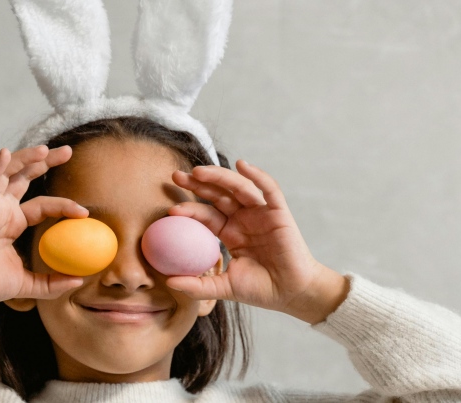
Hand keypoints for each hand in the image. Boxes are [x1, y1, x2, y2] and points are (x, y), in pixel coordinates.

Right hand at [0, 145, 86, 311]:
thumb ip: (52, 283)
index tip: (84, 213)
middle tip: (68, 151)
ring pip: (9, 174)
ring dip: (25, 158)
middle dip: (46, 161)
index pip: (43, 205)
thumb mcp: (28, 285)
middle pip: (26, 176)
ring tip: (45, 150)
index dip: (63, 205)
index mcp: (14, 222)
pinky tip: (5, 154)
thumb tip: (80, 280)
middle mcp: (3, 209)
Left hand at [167, 159, 348, 323]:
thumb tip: (169, 283)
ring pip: (238, 187)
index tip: (171, 210)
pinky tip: (242, 165)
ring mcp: (261, 213)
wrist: (292, 294)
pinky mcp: (279, 212)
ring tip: (199, 171)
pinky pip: (269, 190)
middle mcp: (243, 219)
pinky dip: (257, 176)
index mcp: (229, 232)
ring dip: (219, 176)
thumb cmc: (261, 290)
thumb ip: (198, 285)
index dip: (189, 209)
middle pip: (217, 194)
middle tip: (176, 175)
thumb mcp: (224, 287)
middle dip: (198, 183)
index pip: (205, 214)